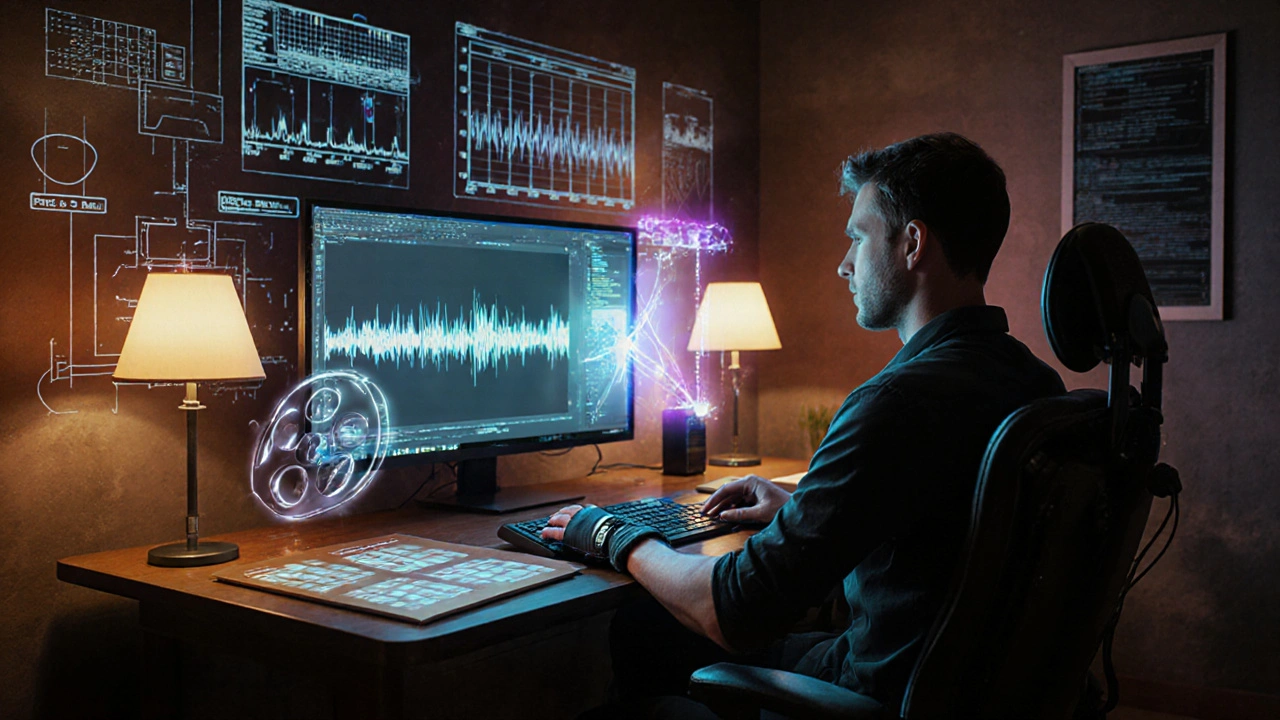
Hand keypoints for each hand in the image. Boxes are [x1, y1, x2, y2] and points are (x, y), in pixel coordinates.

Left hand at [540, 504, 664, 571]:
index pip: (582, 509)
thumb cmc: (620, 536)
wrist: (615, 539)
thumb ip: (617, 529)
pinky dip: (548, 532)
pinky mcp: (570, 533)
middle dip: (560, 514)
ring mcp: (576, 523)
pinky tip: (543, 534)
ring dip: (552, 521)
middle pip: (569, 512)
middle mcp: (584, 515)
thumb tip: (631, 534)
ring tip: (547, 524)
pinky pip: (555, 532)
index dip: (574, 511)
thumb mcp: (617, 528)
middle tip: (554, 517)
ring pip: (560, 519)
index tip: (570, 512)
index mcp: (595, 512)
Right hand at [702, 475, 790, 524]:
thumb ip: (741, 514)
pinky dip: (731, 508)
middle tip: (704, 513)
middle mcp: (749, 483)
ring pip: (731, 498)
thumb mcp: (761, 513)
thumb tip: (722, 516)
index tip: (705, 509)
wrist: (798, 509)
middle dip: (715, 503)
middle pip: (727, 493)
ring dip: (722, 507)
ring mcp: (751, 490)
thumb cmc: (783, 507)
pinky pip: (738, 502)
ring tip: (712, 516)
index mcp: (750, 482)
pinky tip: (724, 515)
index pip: (726, 489)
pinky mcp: (754, 497)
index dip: (713, 500)